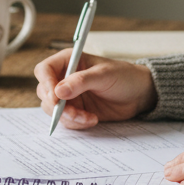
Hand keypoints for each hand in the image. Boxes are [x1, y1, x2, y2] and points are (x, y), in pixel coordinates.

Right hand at [34, 50, 157, 128]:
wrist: (138, 94)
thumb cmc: (124, 76)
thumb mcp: (104, 75)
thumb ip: (81, 81)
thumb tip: (59, 91)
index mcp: (69, 61)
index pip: (44, 70)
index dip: (46, 84)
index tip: (56, 98)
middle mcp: (64, 78)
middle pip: (45, 92)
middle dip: (57, 106)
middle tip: (74, 113)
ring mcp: (69, 96)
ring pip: (52, 109)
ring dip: (67, 117)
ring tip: (87, 117)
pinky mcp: (75, 110)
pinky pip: (65, 120)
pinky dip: (76, 123)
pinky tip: (91, 119)